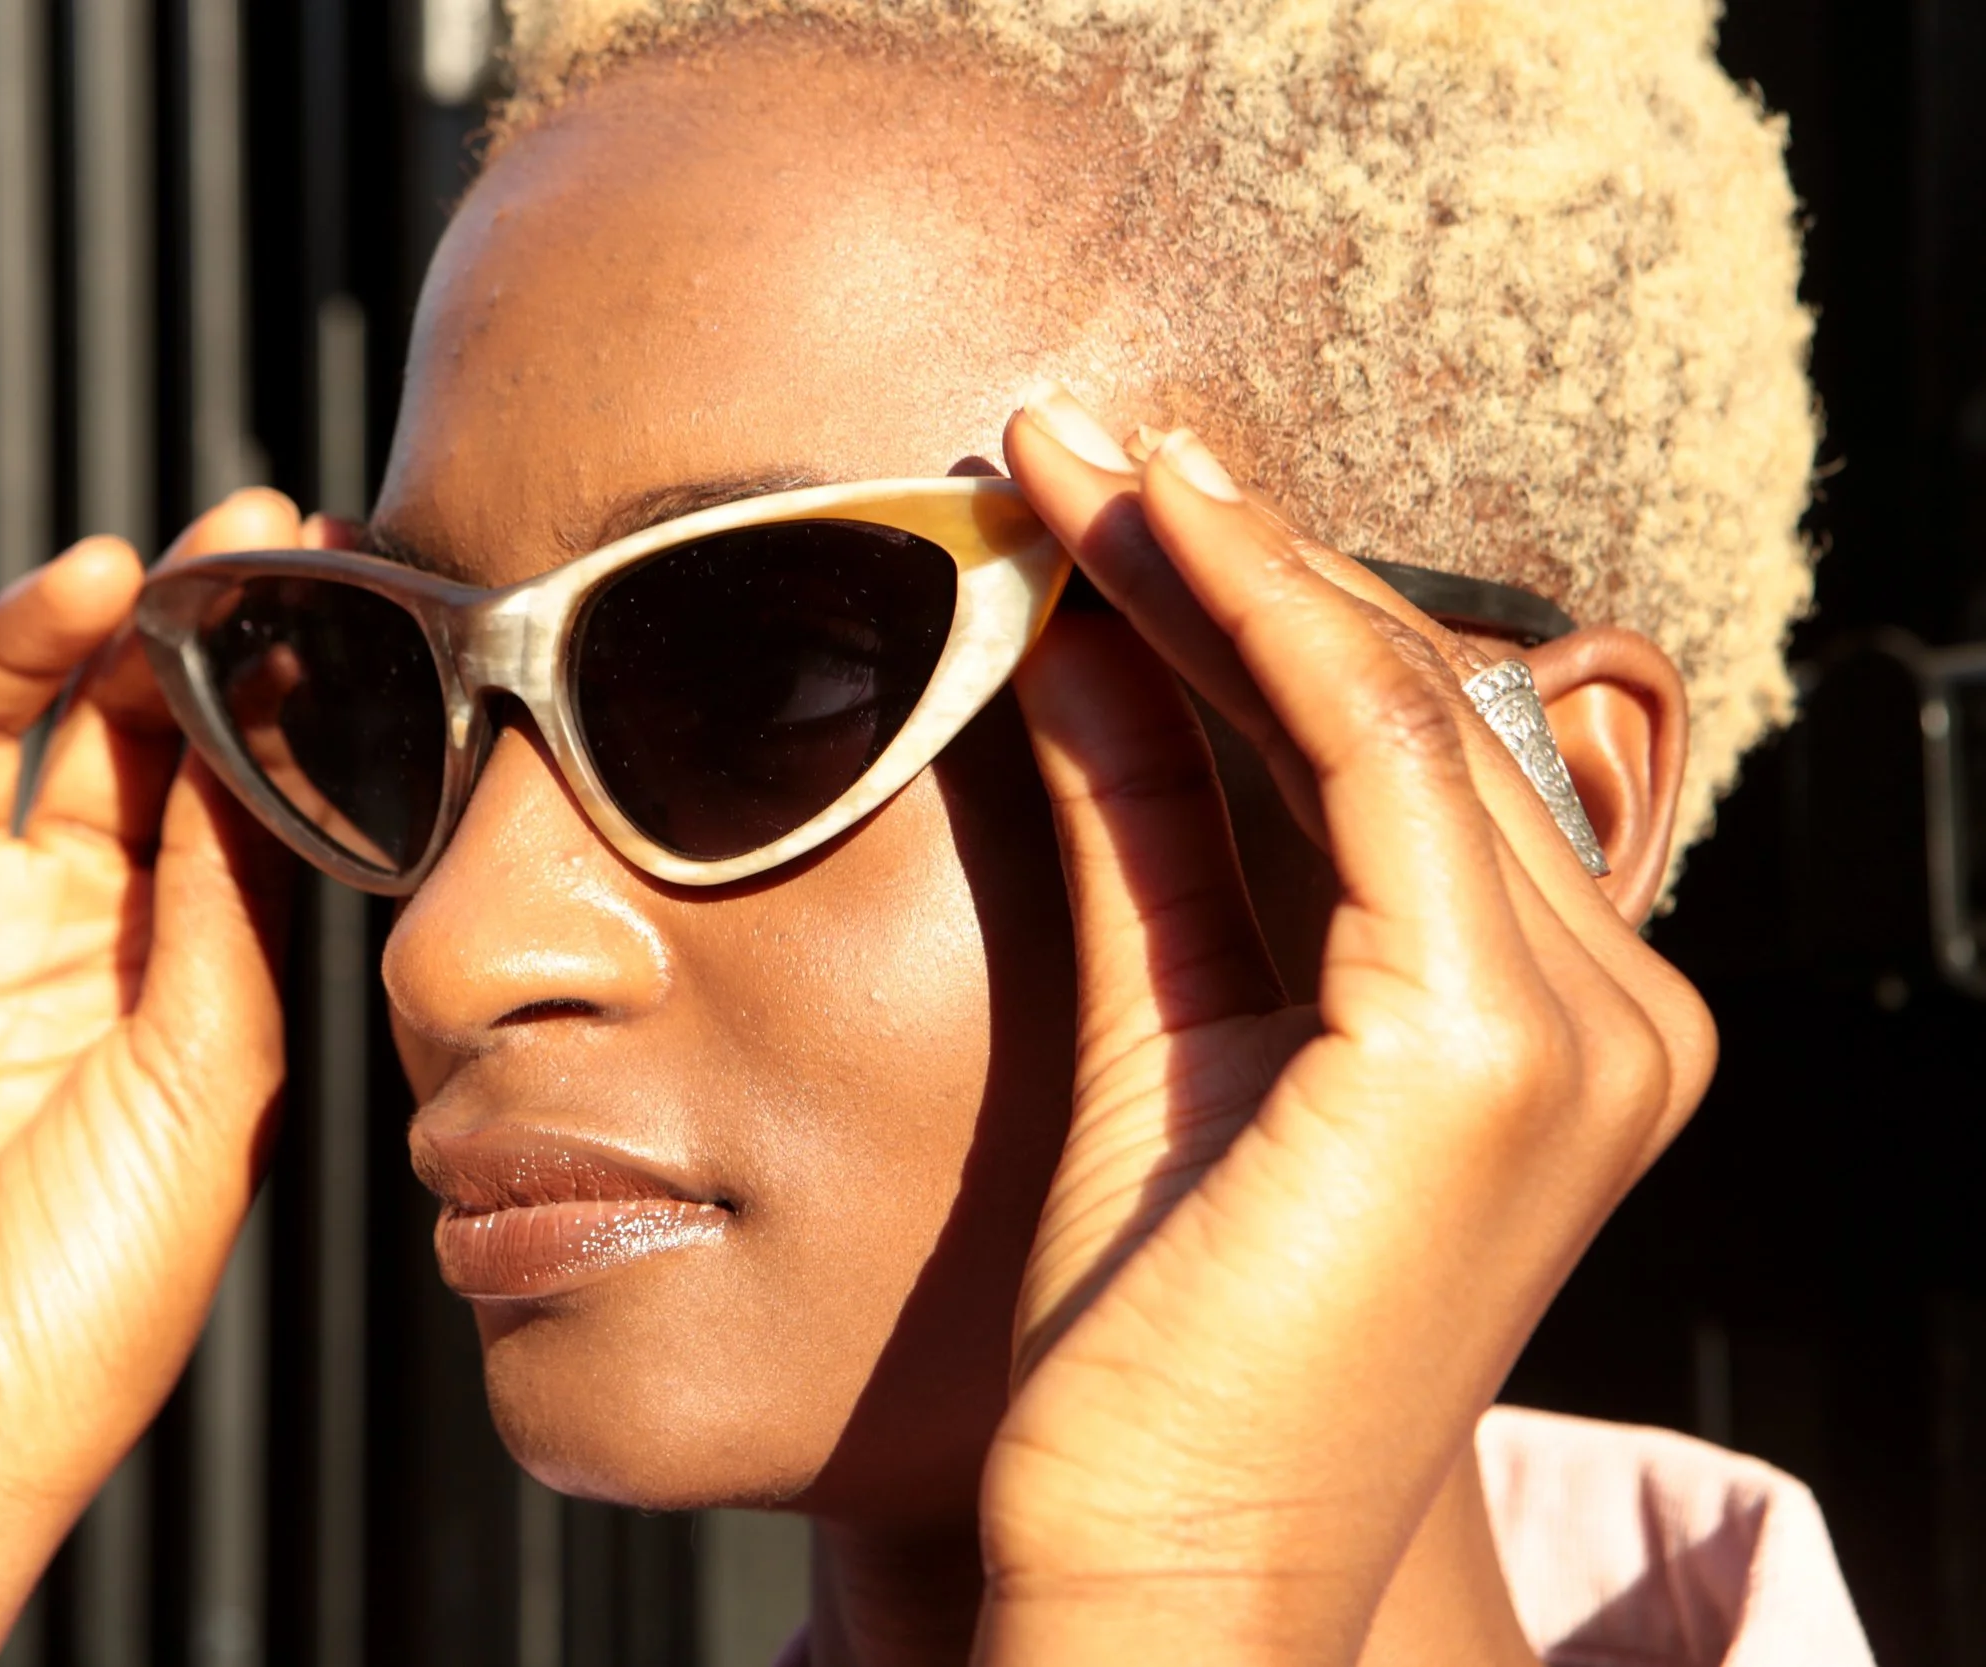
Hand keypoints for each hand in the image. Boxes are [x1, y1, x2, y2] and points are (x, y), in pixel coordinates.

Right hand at [0, 490, 311, 1666]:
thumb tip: (258, 739)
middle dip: (158, 627)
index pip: (217, 785)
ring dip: (26, 646)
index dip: (260, 682)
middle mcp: (50, 928)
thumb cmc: (96, 1289)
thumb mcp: (211, 1081)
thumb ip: (229, 910)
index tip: (328, 576)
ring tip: (99, 578)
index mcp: (165, 964)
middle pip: (104, 737)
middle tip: (226, 529)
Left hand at [976, 395, 1714, 1662]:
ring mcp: (1585, 1030)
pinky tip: (1129, 531)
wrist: (1155, 1565)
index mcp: (1556, 1022)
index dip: (1252, 603)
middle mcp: (1618, 1015)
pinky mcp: (1497, 1048)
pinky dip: (1248, 621)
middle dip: (1225, 557)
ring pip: (1393, 703)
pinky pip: (1370, 756)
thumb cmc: (1150, 1341)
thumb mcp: (1161, 1015)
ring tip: (1065, 457)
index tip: (1106, 494)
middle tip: (1066, 440)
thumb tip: (1080, 624)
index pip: (1402, 753)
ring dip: (1218, 558)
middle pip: (1408, 707)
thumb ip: (1150, 820)